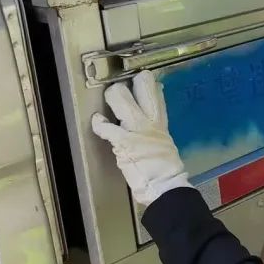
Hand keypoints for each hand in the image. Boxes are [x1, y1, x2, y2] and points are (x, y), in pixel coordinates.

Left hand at [91, 70, 190, 205]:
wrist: (165, 185)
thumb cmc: (165, 171)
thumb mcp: (166, 146)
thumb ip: (157, 134)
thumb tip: (153, 130)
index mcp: (160, 125)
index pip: (157, 97)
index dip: (149, 85)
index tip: (144, 78)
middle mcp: (150, 122)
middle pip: (143, 90)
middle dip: (135, 83)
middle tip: (124, 83)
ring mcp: (137, 129)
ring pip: (122, 100)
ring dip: (114, 95)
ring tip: (111, 94)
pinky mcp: (124, 141)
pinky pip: (107, 127)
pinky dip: (100, 123)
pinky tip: (97, 121)